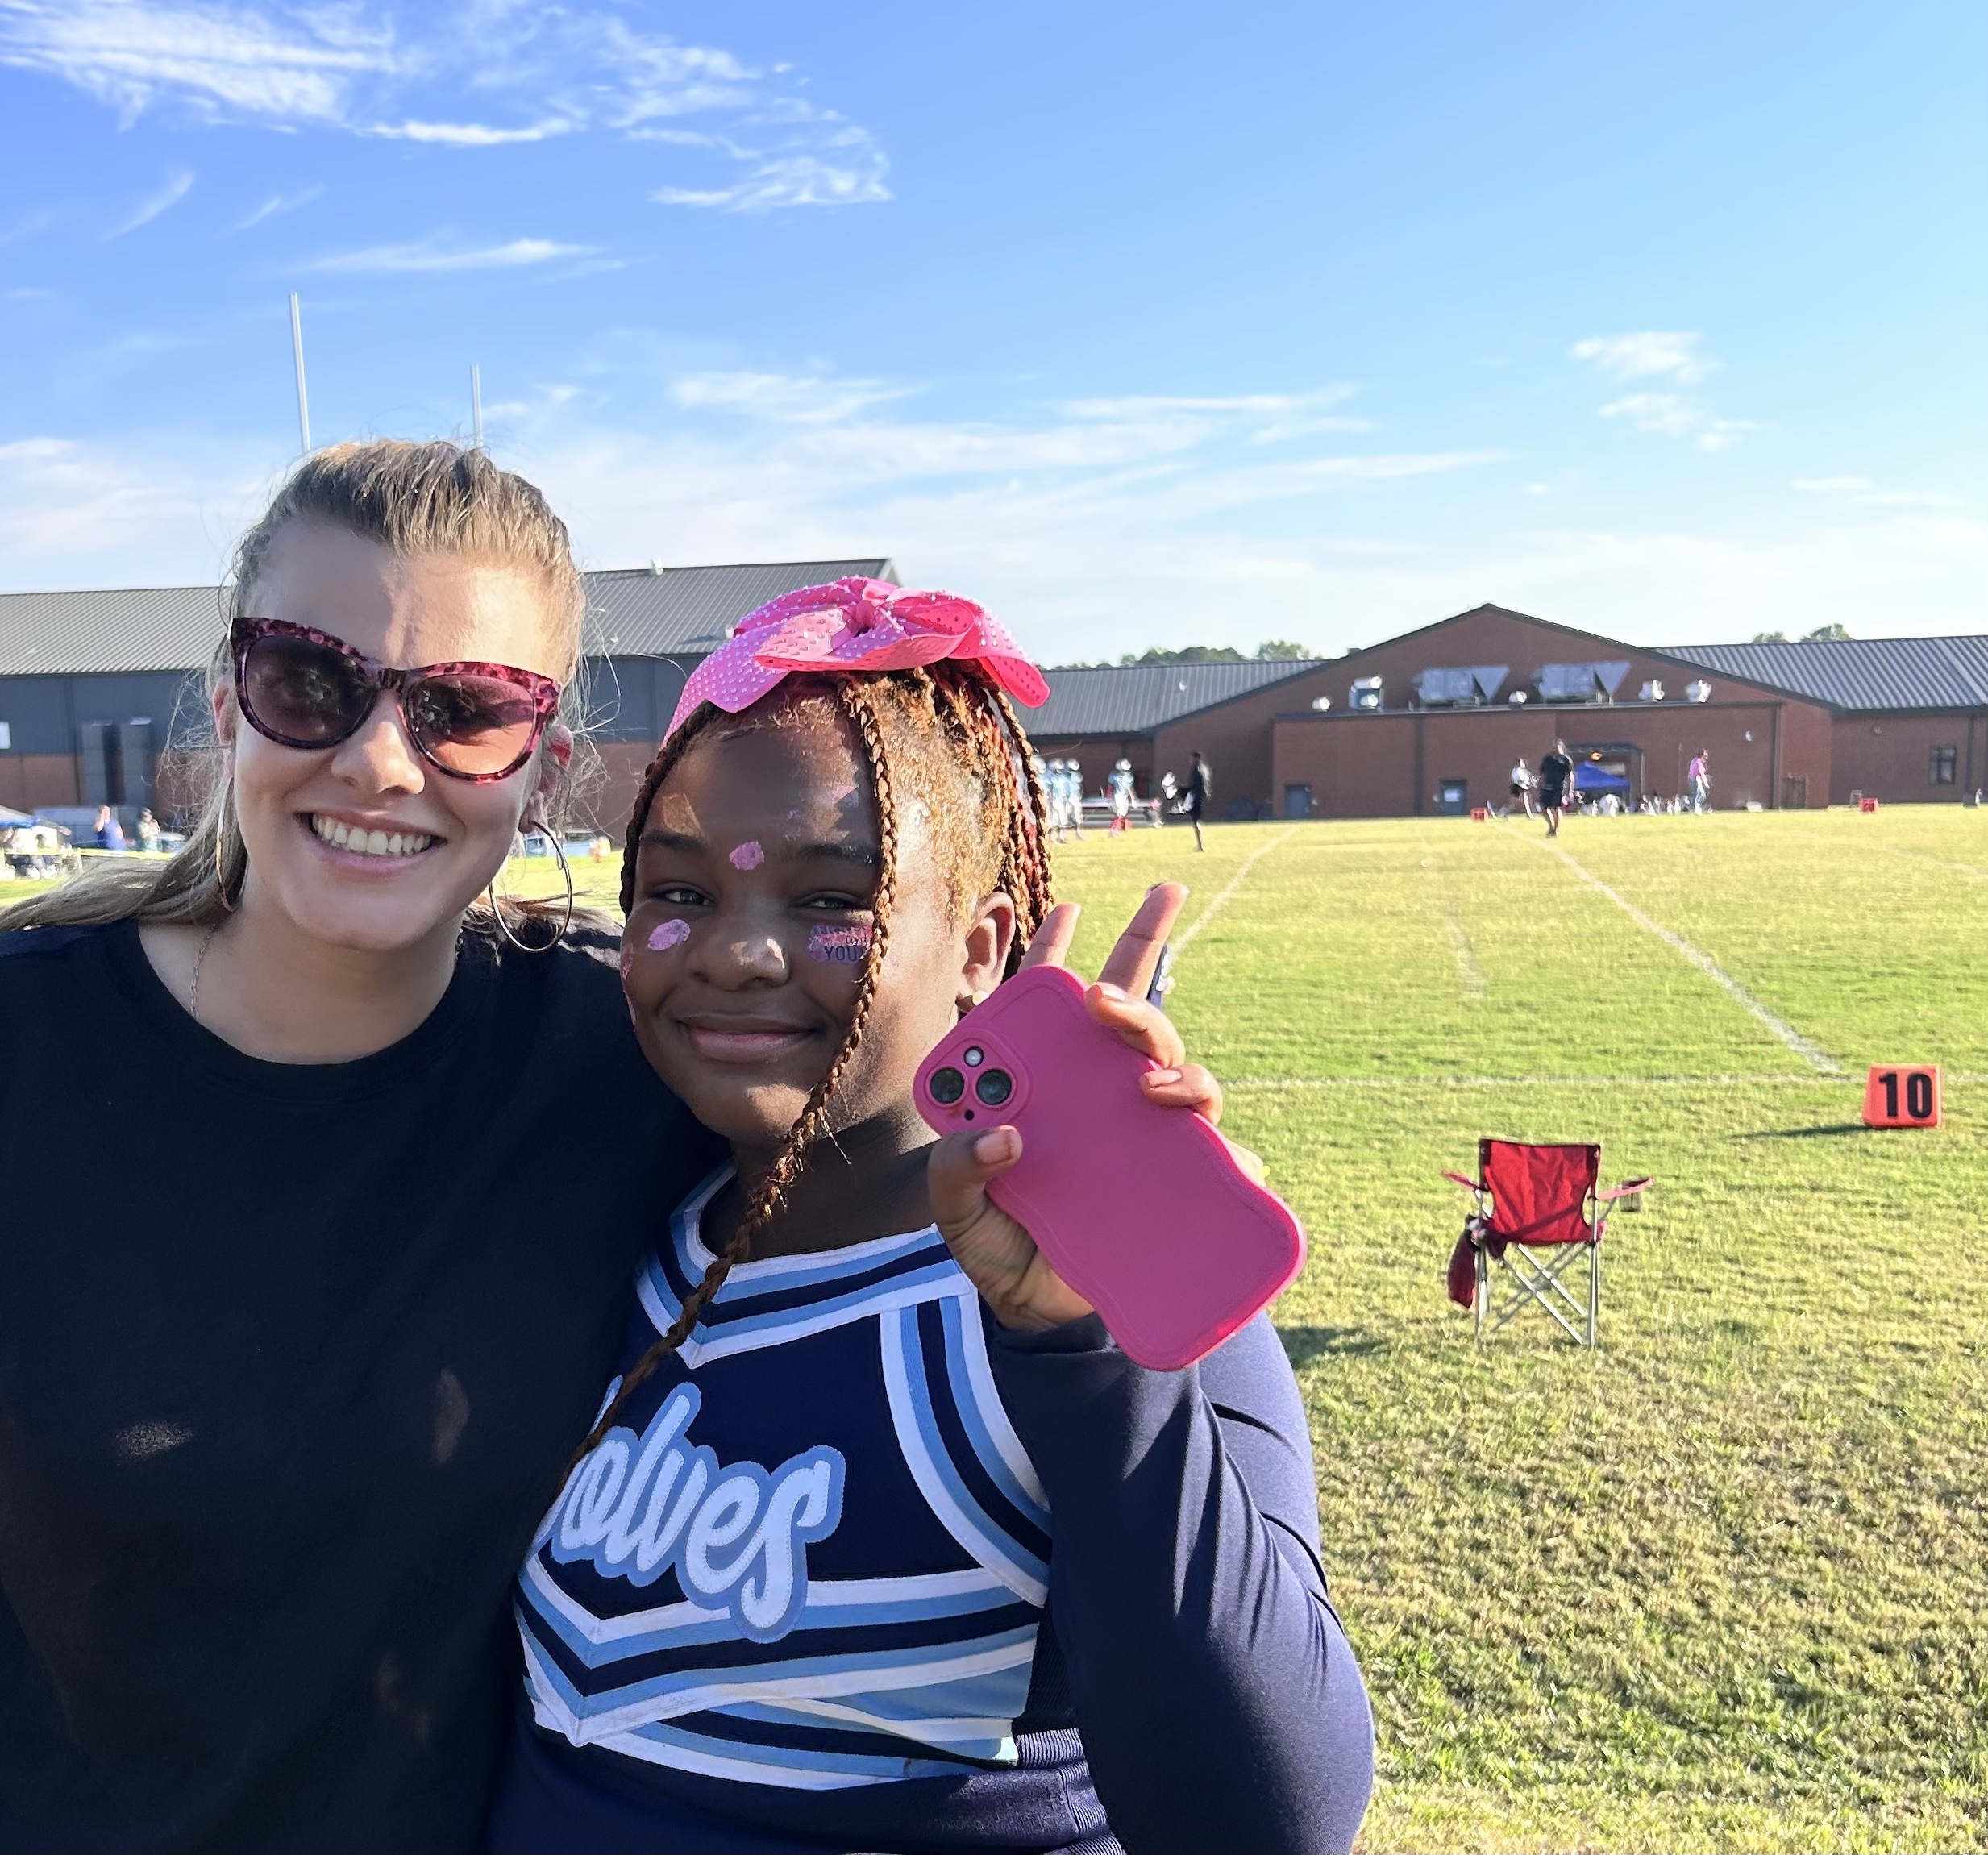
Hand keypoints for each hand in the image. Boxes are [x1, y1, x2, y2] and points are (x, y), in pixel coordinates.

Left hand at [927, 884, 1255, 1332]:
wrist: (1034, 1309)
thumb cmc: (996, 1241)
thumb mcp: (955, 1208)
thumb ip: (954, 1170)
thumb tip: (1003, 1136)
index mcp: (1047, 1084)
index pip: (1054, 1005)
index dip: (1059, 950)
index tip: (1069, 907)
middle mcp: (1102, 1096)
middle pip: (1135, 1020)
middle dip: (1134, 984)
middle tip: (1100, 998)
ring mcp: (1146, 1135)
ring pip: (1185, 1076)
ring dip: (1178, 1069)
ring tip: (1151, 1088)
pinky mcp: (1180, 1183)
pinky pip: (1223, 1162)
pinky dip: (1234, 1158)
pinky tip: (1229, 1164)